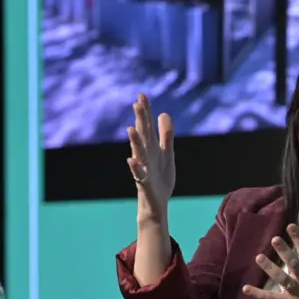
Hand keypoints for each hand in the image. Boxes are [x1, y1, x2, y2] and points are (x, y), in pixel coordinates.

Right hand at [127, 93, 175, 223]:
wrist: (157, 203)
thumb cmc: (160, 178)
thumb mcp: (166, 153)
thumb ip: (166, 135)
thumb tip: (164, 113)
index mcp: (152, 148)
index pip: (147, 126)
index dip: (146, 111)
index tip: (142, 95)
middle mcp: (145, 156)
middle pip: (143, 136)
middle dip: (141, 120)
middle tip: (137, 103)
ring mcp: (143, 169)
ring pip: (138, 153)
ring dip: (135, 142)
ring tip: (131, 129)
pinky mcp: (144, 184)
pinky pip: (138, 175)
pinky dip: (135, 168)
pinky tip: (131, 160)